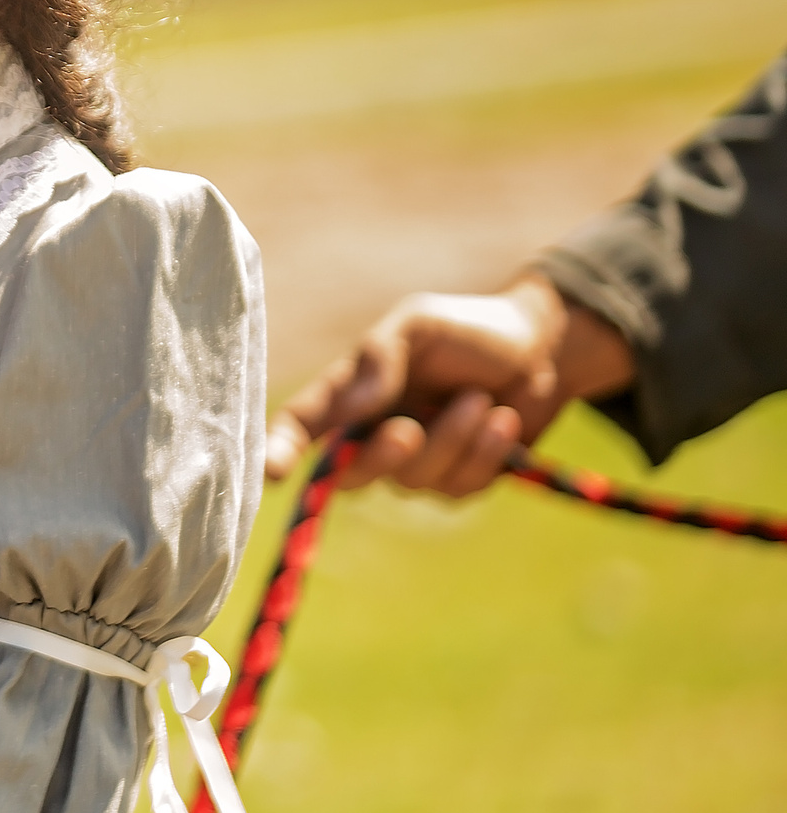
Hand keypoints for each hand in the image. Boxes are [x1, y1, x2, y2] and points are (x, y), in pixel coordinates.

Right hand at [264, 274, 635, 495]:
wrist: (541, 352)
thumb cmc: (468, 331)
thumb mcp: (420, 324)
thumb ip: (380, 357)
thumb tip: (353, 406)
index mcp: (351, 393)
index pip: (302, 424)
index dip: (279, 448)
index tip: (270, 470)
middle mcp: (373, 433)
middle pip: (352, 473)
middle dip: (380, 458)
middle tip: (409, 430)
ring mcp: (415, 463)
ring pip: (414, 479)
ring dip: (454, 439)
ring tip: (481, 401)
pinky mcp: (457, 483)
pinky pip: (459, 487)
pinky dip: (485, 452)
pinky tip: (504, 421)